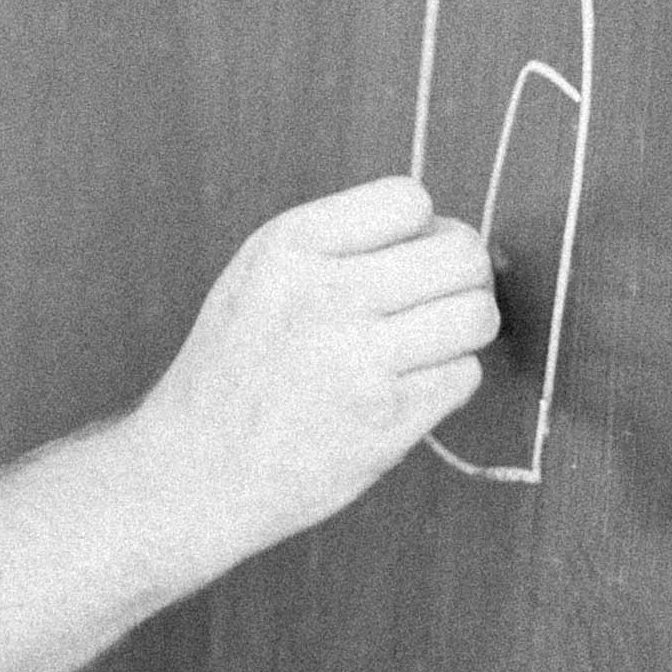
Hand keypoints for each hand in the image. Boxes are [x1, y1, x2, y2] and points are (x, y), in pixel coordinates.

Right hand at [138, 175, 499, 576]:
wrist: (195, 471)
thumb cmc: (237, 367)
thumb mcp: (261, 274)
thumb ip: (341, 243)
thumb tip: (445, 234)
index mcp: (290, 245)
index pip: (408, 199)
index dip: (422, 228)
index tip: (405, 259)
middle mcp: (327, 295)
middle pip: (461, 255)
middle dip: (464, 275)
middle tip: (436, 301)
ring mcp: (360, 362)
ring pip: (477, 316)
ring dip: (464, 329)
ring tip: (428, 344)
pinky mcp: (387, 422)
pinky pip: (464, 376)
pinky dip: (448, 381)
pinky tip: (408, 389)